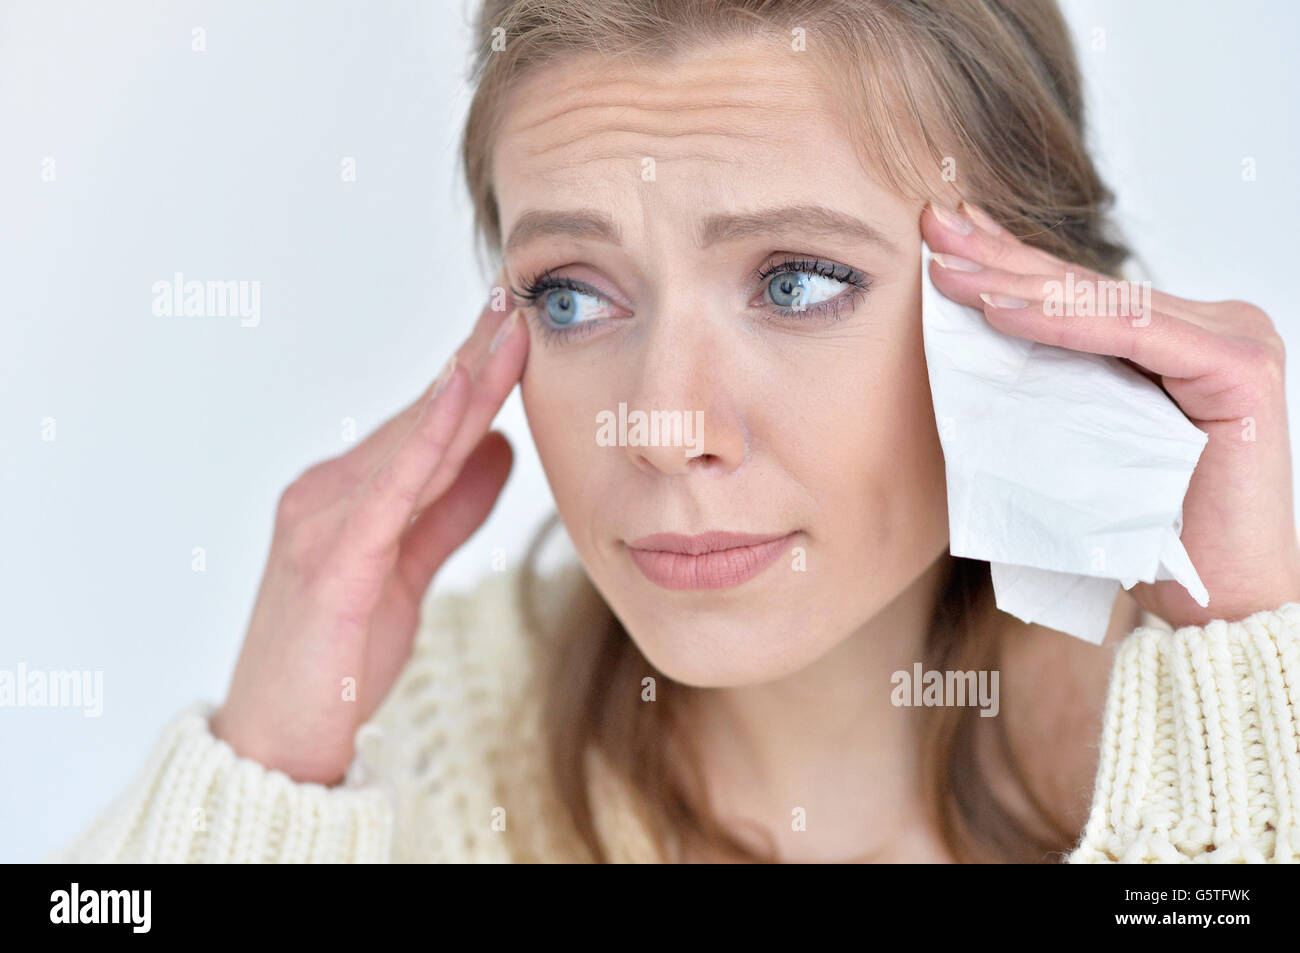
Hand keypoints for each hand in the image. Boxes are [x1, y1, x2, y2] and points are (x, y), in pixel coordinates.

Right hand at [210, 275, 527, 783]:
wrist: (278, 741)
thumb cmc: (337, 658)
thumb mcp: (410, 571)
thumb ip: (451, 510)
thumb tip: (501, 449)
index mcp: (349, 494)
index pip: (426, 423)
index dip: (473, 373)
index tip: (515, 323)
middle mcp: (329, 493)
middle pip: (420, 418)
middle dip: (474, 357)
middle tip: (518, 297)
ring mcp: (323, 524)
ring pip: (411, 441)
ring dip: (464, 382)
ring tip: (507, 329)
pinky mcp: (332, 564)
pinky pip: (392, 492)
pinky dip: (429, 441)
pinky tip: (464, 398)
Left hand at [921, 201, 1299, 627]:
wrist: (1216, 600)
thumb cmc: (1143, 528)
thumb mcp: (1079, 440)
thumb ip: (1050, 386)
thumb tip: (971, 344)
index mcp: (1175, 337)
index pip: (1077, 293)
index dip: (1008, 261)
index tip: (944, 238)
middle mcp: (1207, 326)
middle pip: (1083, 287)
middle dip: (999, 256)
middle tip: (934, 226)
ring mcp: (1229, 339)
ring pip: (1102, 303)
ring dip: (1015, 283)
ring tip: (949, 267)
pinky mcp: (1237, 367)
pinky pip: (1132, 334)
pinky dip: (1061, 322)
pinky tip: (1001, 309)